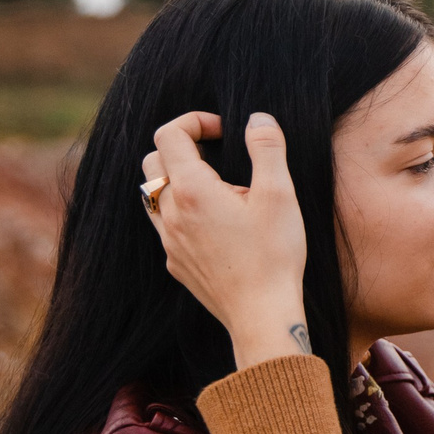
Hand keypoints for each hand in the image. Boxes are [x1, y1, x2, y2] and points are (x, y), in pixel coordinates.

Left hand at [141, 111, 312, 368]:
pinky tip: (217, 226)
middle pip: (153, 161)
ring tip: (220, 191)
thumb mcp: (280, 195)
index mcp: (192, 190)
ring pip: (154, 195)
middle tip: (221, 157)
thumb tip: (257, 118)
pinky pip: (166, 226)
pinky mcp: (175, 263)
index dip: (195, 121)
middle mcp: (170, 213)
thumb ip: (267, 149)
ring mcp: (168, 240)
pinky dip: (183, 212)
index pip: (169, 135)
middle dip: (182, 148)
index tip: (224, 131)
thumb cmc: (274, 255)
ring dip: (178, 181)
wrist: (261, 314)